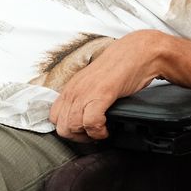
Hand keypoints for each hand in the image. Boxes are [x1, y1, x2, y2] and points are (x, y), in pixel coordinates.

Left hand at [50, 30, 165, 141]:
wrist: (136, 53)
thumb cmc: (119, 67)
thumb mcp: (93, 83)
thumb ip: (84, 97)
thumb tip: (81, 116)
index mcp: (71, 87)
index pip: (54, 117)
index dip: (67, 128)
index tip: (81, 131)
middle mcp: (74, 90)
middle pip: (62, 126)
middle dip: (77, 136)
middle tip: (91, 134)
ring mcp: (86, 92)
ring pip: (73, 126)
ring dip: (88, 135)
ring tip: (100, 131)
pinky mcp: (101, 94)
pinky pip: (91, 122)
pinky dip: (99, 131)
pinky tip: (107, 129)